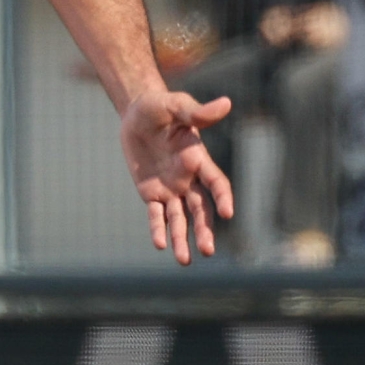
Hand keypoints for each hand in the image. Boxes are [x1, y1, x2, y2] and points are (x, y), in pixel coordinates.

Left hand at [120, 87, 233, 263]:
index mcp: (199, 159)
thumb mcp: (176, 106)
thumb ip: (197, 111)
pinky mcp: (151, 193)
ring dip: (183, 239)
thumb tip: (226, 103)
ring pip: (180, 219)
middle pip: (200, 209)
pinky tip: (160, 245)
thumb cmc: (160, 106)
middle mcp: (188, 179)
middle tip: (208, 251)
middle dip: (204, 230)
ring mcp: (171, 188)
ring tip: (184, 261)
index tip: (227, 213)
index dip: (222, 197)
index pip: (216, 182)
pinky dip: (158, 229)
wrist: (137, 114)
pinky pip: (156, 215)